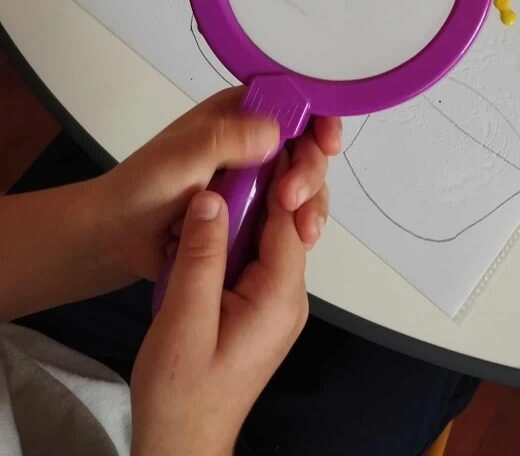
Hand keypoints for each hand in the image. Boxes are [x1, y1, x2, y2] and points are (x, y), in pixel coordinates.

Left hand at [91, 87, 341, 285]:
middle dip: (310, 171)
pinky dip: (302, 224)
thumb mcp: (180, 157)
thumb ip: (223, 140)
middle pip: (306, 145)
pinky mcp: (258, 212)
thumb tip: (276, 131)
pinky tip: (303, 241)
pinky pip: (292, 214)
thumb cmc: (144, 186)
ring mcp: (258, 178)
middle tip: (291, 199)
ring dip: (312, 202)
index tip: (327, 143)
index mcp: (238, 113)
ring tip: (303, 231)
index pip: (292, 101)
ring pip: (305, 182)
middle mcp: (254, 140)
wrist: (119, 238)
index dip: (317, 116)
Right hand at [131, 154, 307, 455]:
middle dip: (274, 181)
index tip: (261, 139)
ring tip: (228, 170)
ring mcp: (275, 299)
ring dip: (254, 202)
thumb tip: (211, 196)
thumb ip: (200, 256)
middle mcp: (288, 294)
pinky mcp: (258, 303)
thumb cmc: (183, 393)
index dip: (279, 176)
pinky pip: (257, 250)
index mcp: (279, 296)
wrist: (182, 441)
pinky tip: (218, 211)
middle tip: (244, 149)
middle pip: (292, 220)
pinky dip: (241, 227)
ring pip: (274, 232)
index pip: (291, 218)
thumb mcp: (184, 320)